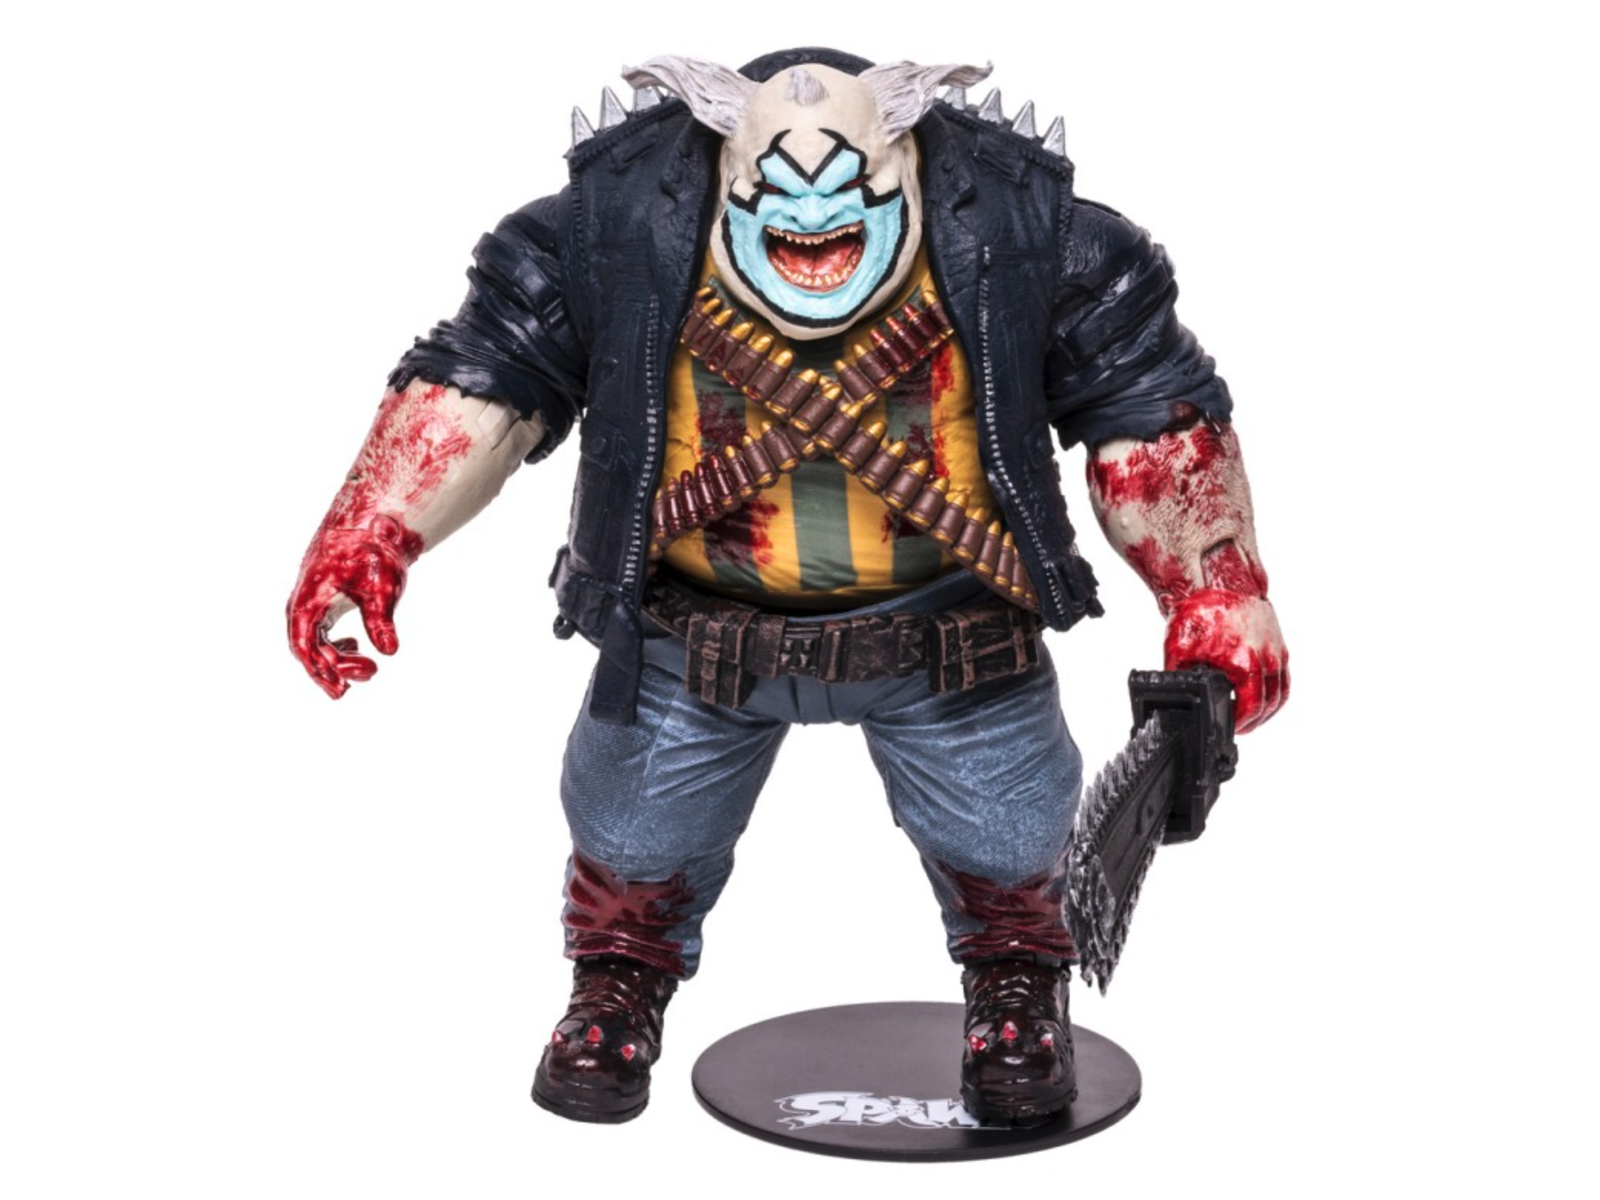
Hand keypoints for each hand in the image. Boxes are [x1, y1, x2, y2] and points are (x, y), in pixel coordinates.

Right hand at [286, 514, 417, 698]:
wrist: (374, 523)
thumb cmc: (373, 551)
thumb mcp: (381, 587)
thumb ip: (381, 620)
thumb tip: (389, 651)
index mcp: (308, 600)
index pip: (304, 646)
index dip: (321, 671)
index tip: (342, 688)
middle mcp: (303, 603)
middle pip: (309, 649)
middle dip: (334, 669)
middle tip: (370, 674)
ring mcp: (311, 602)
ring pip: (315, 643)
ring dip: (337, 660)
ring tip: (369, 669)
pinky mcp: (323, 601)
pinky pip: (320, 633)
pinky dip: (336, 646)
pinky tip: (357, 647)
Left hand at [1164, 589, 1287, 732]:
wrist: (1214, 580)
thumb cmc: (1199, 611)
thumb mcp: (1179, 650)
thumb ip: (1181, 678)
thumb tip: (1175, 698)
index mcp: (1244, 663)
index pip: (1251, 707)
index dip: (1243, 723)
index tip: (1233, 728)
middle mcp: (1266, 658)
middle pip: (1270, 704)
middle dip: (1255, 720)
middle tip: (1241, 727)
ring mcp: (1275, 649)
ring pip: (1282, 692)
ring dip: (1269, 709)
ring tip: (1253, 717)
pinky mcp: (1278, 642)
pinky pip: (1284, 675)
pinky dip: (1277, 690)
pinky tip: (1263, 695)